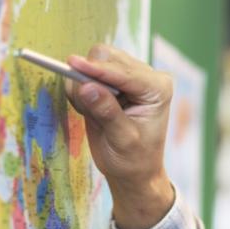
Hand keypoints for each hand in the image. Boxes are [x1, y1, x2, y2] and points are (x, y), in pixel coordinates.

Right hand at [65, 44, 175, 228]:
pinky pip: (88, 72)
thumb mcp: (122, 140)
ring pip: (96, 60)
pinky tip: (90, 110)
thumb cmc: (134, 160)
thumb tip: (86, 87)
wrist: (134, 171)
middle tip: (84, 107)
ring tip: (92, 114)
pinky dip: (82, 88)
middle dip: (89, 76)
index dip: (96, 69)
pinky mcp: (114, 80)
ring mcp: (129, 75)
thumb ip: (107, 112)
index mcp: (157, 88)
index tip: (72, 64)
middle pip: (107, 57)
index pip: (123, 72)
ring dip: (84, 82)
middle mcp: (146, 76)